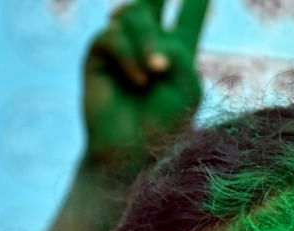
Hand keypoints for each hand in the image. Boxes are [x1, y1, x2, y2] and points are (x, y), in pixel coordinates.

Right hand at [83, 0, 208, 167]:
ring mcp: (122, 47)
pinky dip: (128, 54)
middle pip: (151, 0)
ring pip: (132, 14)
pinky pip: (111, 36)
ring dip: (146, 40)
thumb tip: (148, 36)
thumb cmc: (166, 124)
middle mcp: (149, 44)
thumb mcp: (187, 87)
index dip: (195, 1)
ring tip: (156, 70)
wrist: (132, 152)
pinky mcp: (98, 57)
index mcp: (178, 52)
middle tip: (163, 18)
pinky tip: (140, 79)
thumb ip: (177, 52)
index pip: (189, 14)